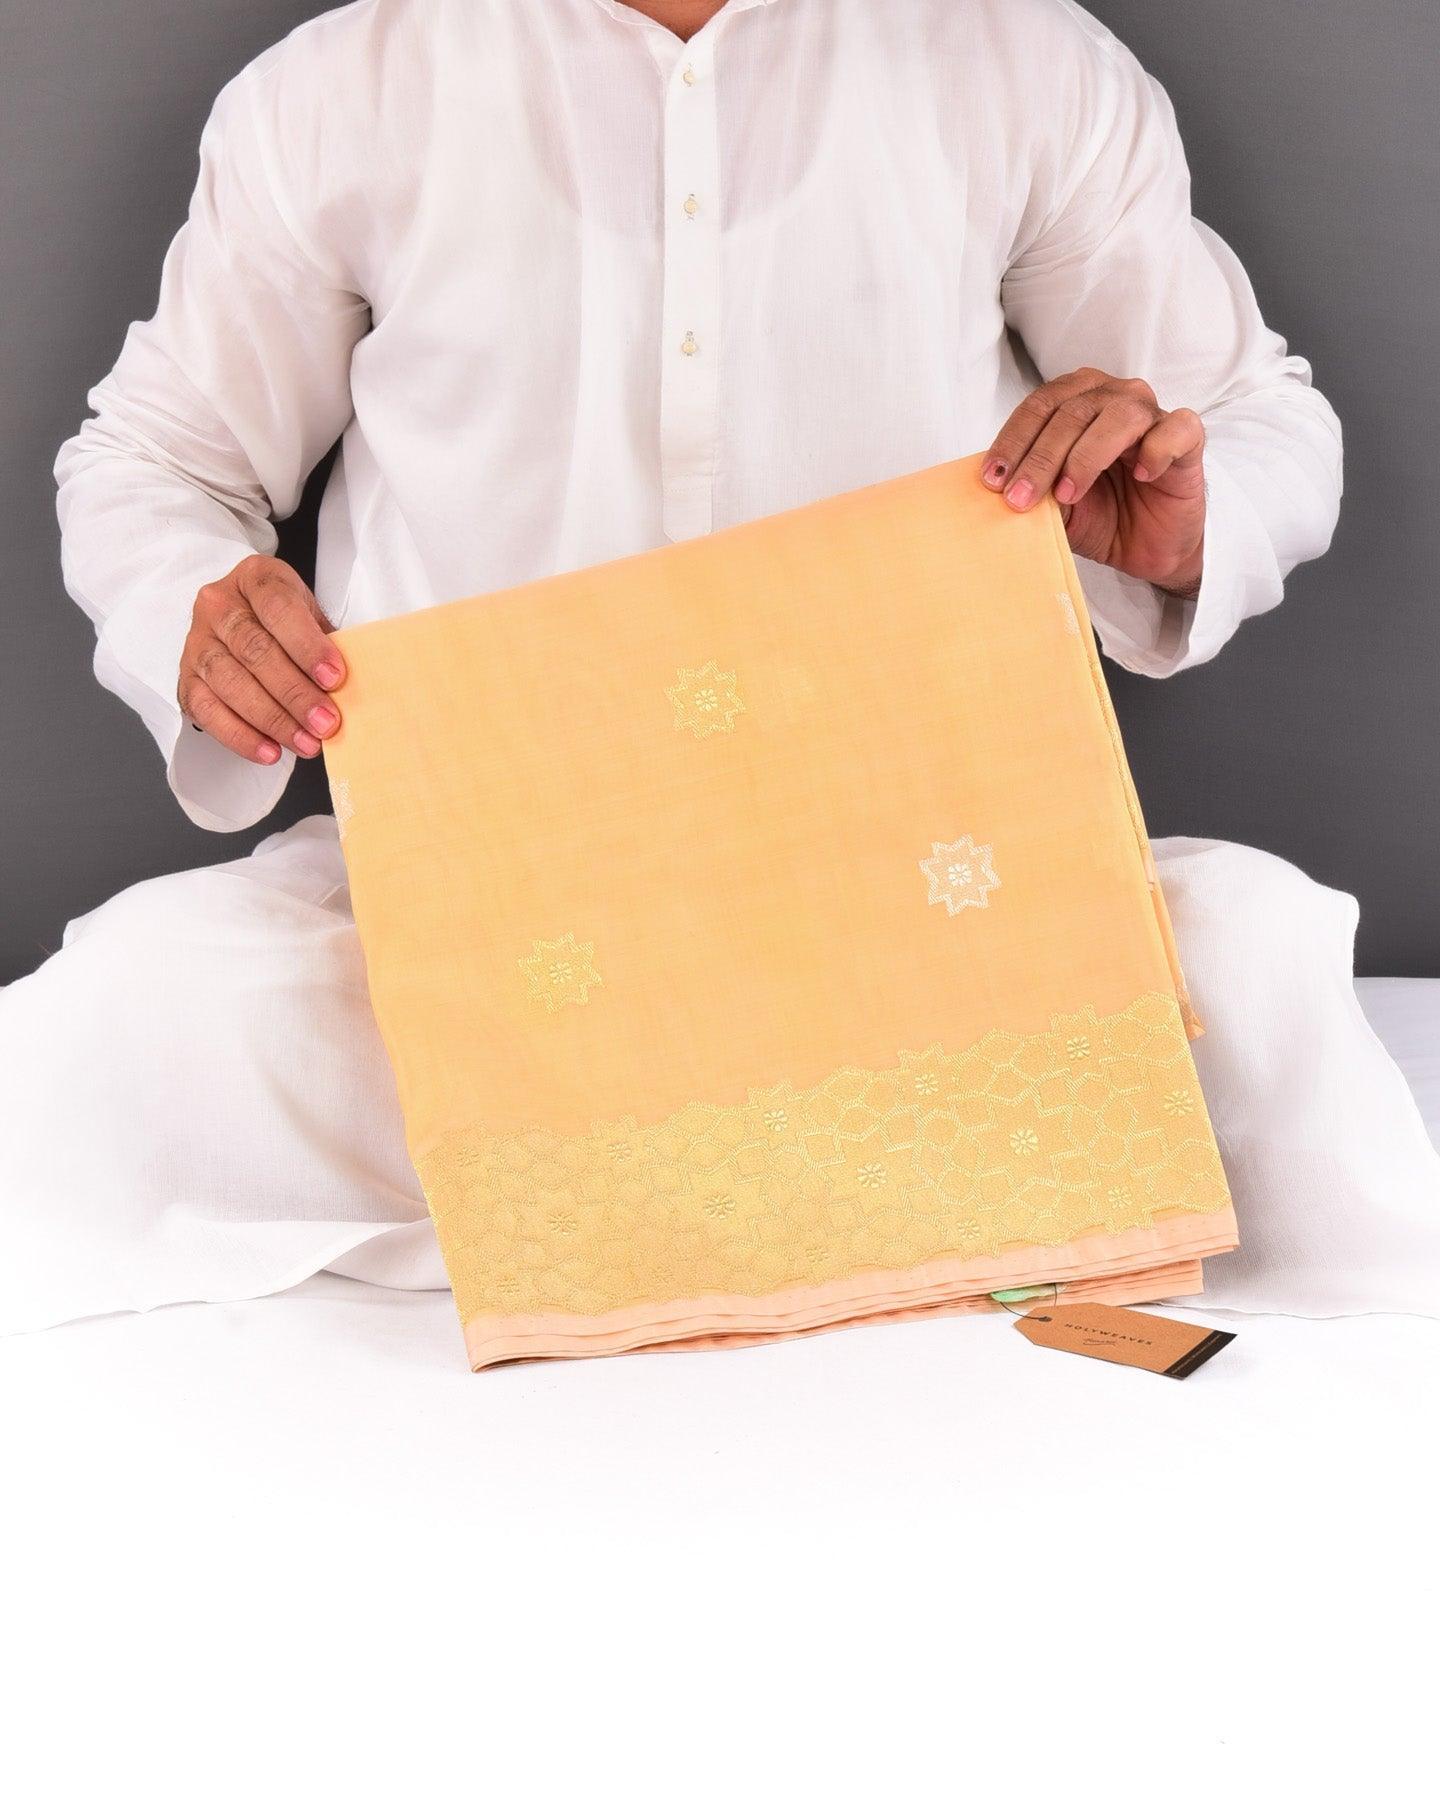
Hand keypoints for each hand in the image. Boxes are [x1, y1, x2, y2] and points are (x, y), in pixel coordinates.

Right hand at [178, 556, 345, 764]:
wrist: (240, 617)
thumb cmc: (285, 620)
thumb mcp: (309, 614)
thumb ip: (325, 642)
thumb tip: (351, 688)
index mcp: (254, 578)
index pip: (278, 608)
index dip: (307, 645)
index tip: (335, 678)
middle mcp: (218, 605)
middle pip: (254, 650)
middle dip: (294, 692)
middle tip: (326, 722)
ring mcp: (197, 641)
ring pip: (230, 682)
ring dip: (272, 719)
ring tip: (306, 743)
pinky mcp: (186, 678)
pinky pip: (207, 710)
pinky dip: (240, 735)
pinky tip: (269, 751)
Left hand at [981, 370, 1206, 594]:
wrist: (1146, 547)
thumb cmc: (1101, 515)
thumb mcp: (1055, 506)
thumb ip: (1034, 489)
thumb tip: (1003, 486)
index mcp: (1078, 402)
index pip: (1041, 406)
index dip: (1014, 440)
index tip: (993, 479)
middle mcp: (1114, 398)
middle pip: (1073, 411)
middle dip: (1041, 457)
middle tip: (1020, 498)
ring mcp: (1153, 416)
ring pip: (1120, 414)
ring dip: (1086, 456)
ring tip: (1069, 494)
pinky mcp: (1187, 439)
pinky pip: (1176, 429)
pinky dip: (1156, 450)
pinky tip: (1141, 475)